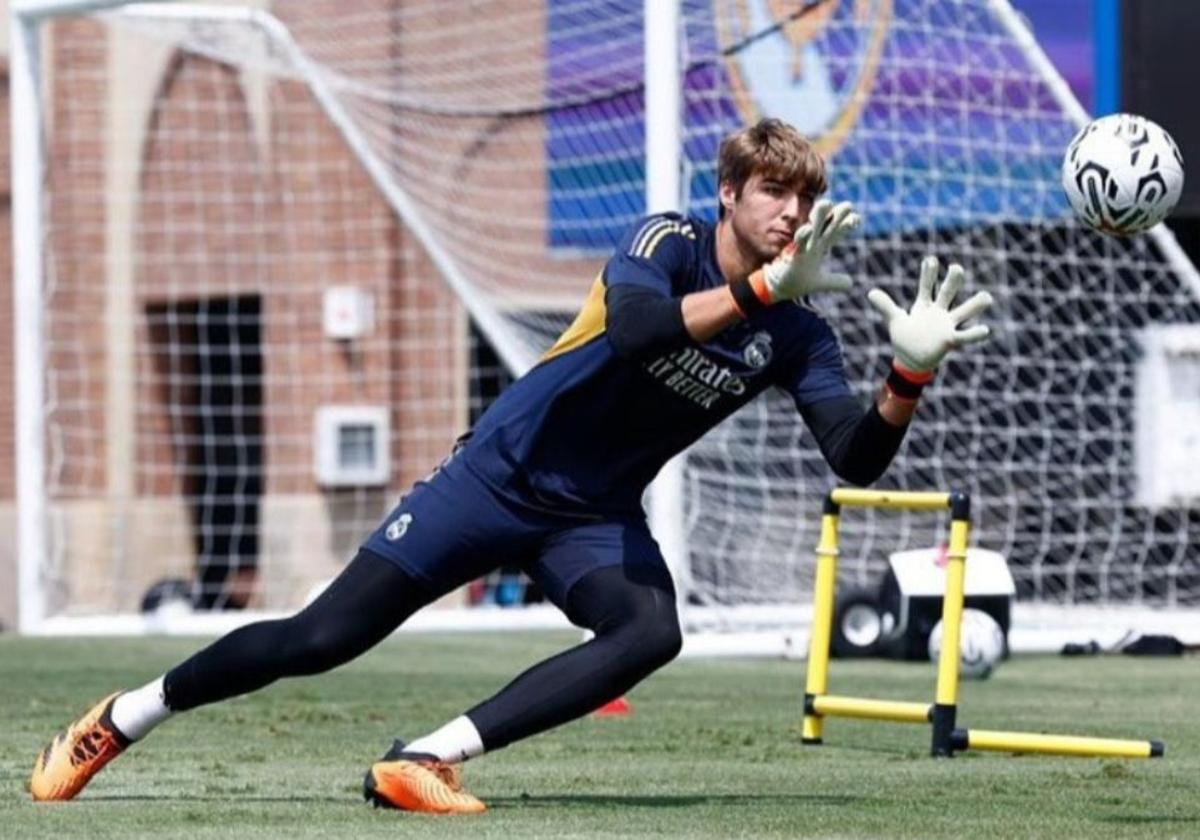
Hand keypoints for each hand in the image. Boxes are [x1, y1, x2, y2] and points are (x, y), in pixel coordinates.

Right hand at [749, 199, 859, 303]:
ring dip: (819, 216)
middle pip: (827, 224)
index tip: (857, 219)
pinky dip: (803, 235)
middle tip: (848, 205)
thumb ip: (835, 281)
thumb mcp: (820, 282)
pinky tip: (808, 229)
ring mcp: (803, 247)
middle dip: (837, 214)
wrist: (779, 289)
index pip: (836, 231)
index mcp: (821, 246)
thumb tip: (850, 283)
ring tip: (826, 204)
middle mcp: (813, 243)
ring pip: (812, 227)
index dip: (846, 224)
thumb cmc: (797, 280)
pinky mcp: (793, 255)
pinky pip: (798, 243)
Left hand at [867, 257, 992, 372]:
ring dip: (975, 305)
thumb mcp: (894, 320)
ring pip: (963, 312)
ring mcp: (947, 325)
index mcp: (925, 305)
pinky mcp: (950, 340)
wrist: (911, 360)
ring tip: (987, 297)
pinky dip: (975, 334)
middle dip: (952, 281)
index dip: (928, 274)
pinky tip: (985, 330)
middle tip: (956, 268)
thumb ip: (886, 306)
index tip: (930, 260)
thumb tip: (870, 292)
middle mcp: (939, 312)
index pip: (927, 285)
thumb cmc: (905, 337)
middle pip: (947, 293)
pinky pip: (965, 336)